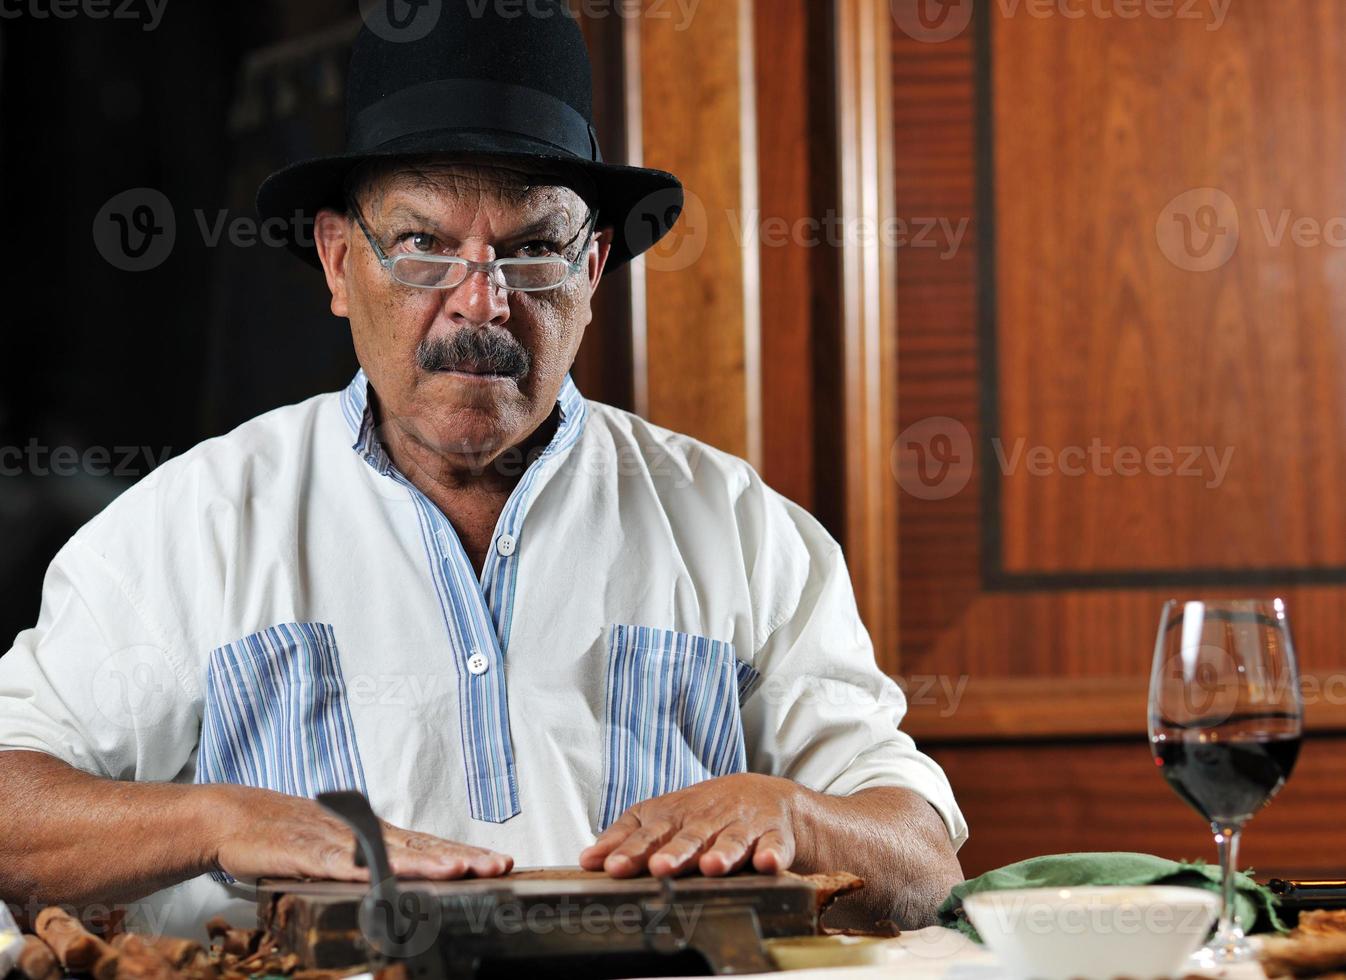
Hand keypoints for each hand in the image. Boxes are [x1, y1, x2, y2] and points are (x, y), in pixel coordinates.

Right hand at [208, 785, 512, 881]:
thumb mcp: (342, 848)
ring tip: (459, 870)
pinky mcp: (303, 854)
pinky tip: (382, 877)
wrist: (236, 817)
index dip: (465, 854)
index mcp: (375, 835)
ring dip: (424, 862)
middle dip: (461, 858)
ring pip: (387, 854)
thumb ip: (376, 859)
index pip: (429, 845)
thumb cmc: (292, 835)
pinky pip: (335, 863)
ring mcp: (335, 842)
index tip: (500, 862)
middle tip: (498, 866)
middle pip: (420, 848)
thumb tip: (415, 876)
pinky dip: (360, 869)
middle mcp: (362, 833)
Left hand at [578, 773, 804, 877]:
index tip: (612, 867)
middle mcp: (707, 820)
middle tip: (659, 867)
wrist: (766, 796)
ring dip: (722, 853)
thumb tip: (587, 861)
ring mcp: (742, 827)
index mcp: (676, 817)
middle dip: (675, 852)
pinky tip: (768, 863)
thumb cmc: (705, 812)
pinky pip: (775, 846)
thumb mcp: (663, 817)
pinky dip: (773, 854)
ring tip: (711, 867)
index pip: (650, 833)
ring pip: (731, 841)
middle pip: (690, 836)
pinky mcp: (774, 836)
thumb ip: (626, 837)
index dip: (632, 850)